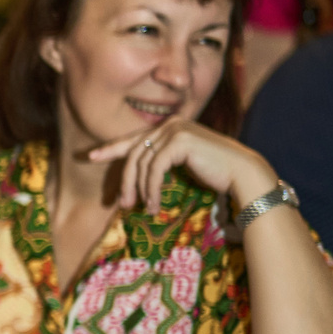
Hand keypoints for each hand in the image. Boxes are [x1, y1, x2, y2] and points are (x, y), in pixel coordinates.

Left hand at [85, 116, 272, 213]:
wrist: (242, 173)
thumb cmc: (215, 172)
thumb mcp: (182, 164)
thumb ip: (161, 162)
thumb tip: (137, 175)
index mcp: (170, 126)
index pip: (134, 139)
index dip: (111, 149)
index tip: (90, 156)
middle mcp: (171, 124)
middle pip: (134, 153)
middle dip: (125, 181)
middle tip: (121, 204)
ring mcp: (175, 130)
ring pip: (142, 163)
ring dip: (140, 189)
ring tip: (141, 209)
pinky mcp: (180, 141)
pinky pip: (154, 168)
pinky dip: (151, 188)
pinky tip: (154, 204)